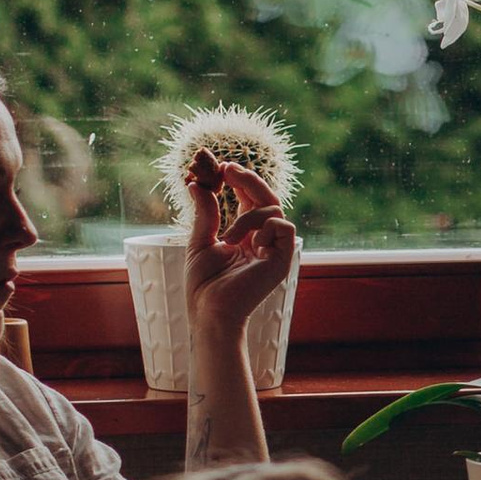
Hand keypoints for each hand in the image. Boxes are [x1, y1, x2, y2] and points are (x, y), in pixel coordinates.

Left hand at [181, 146, 297, 349]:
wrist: (210, 311)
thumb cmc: (204, 285)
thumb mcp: (200, 241)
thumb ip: (205, 213)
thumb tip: (196, 186)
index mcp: (246, 238)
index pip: (251, 202)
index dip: (240, 182)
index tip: (224, 168)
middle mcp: (263, 241)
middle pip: (267, 199)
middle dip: (249, 180)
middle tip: (229, 169)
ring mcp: (274, 250)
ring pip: (273, 210)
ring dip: (248, 215)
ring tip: (228, 237)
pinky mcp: (282, 259)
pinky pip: (284, 226)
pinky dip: (265, 227)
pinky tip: (249, 243)